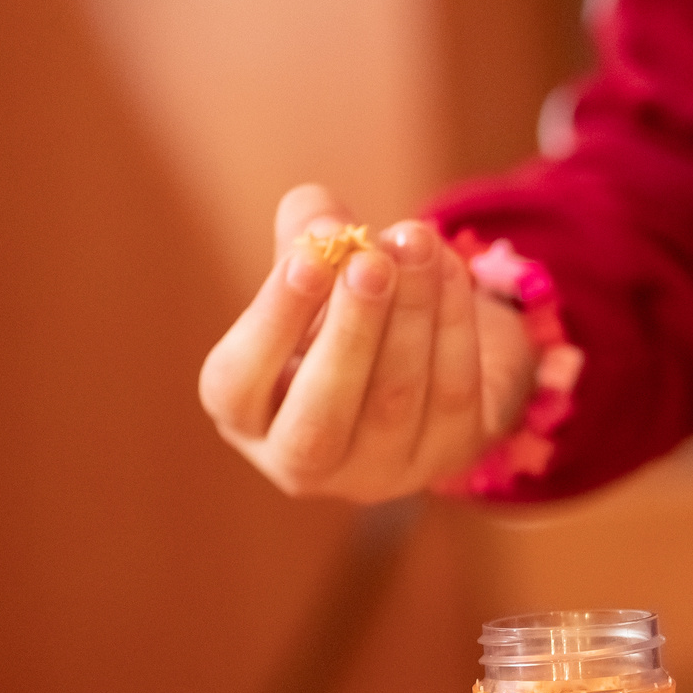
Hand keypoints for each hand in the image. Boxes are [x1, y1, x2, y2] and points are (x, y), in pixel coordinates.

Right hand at [199, 185, 531, 501]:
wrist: (423, 354)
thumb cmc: (339, 312)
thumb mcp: (311, 273)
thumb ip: (304, 236)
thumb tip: (323, 221)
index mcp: (247, 418)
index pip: (238, 386)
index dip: (271, 322)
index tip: (306, 260)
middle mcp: (304, 463)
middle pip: (319, 416)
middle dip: (349, 331)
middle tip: (369, 262)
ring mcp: (380, 471)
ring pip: (395, 401)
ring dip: (410, 314)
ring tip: (416, 241)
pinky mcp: (446, 458)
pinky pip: (453, 393)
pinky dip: (454, 325)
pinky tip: (448, 266)